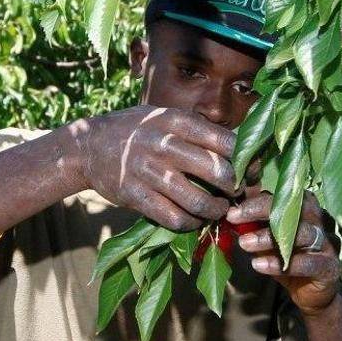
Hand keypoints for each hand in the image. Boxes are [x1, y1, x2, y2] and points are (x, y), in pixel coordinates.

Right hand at [69, 105, 240, 230]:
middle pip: (219, 172)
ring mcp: (150, 173)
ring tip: (219, 209)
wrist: (89, 146)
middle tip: (237, 193)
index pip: (226, 142)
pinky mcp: (137, 197)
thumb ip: (197, 129)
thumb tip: (240, 146)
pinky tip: (195, 219)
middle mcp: (165, 145)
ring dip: (216, 210)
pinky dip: (191, 223)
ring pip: (199, 201)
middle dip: (236, 188)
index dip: (246, 161)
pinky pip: (175, 218)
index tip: (252, 171)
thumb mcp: (166, 116)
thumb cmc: (137, 130)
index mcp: (177, 121)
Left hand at [226, 188, 341, 315]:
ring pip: (302, 233)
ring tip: (244, 243)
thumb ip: (256, 227)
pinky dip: (281, 264)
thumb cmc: (290, 261)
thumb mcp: (269, 242)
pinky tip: (259, 265)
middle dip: (263, 210)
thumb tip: (231, 214)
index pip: (284, 197)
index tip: (232, 210)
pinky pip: (308, 263)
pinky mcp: (330, 267)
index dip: (257, 201)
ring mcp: (327, 245)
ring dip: (269, 237)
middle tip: (235, 218)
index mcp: (306, 210)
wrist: (313, 294)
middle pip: (296, 208)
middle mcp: (320, 222)